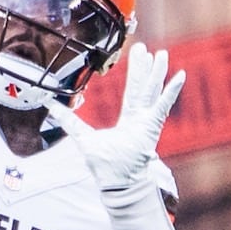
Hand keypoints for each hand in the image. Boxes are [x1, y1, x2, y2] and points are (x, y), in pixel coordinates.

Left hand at [46, 43, 184, 190]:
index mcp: (129, 119)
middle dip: (144, 67)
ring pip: (152, 92)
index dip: (136, 72)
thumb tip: (50, 107)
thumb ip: (69, 120)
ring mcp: (148, 122)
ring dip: (157, 73)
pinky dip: (171, 91)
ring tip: (161, 54)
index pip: (132, 90)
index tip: (139, 54)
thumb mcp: (82, 137)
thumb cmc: (104, 165)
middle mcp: (140, 118)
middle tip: (145, 47)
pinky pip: (163, 106)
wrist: (117, 182)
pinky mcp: (152, 126)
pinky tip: (180, 76)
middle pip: (142, 86)